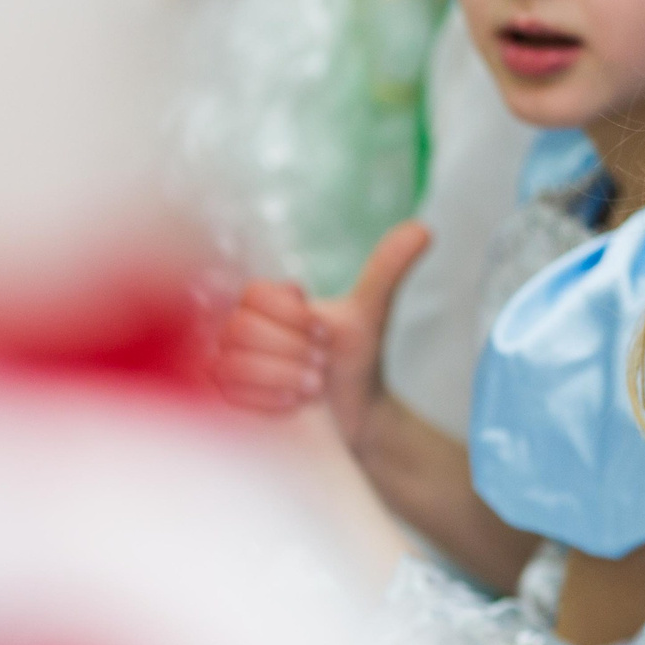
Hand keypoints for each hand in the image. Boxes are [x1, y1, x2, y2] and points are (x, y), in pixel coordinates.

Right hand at [209, 221, 429, 439]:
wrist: (352, 416)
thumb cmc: (354, 361)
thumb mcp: (369, 313)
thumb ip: (387, 268)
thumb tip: (424, 228)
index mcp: (269, 302)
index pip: (254, 293)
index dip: (292, 316)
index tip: (325, 332)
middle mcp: (241, 329)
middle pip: (239, 329)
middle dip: (291, 352)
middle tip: (320, 365)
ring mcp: (227, 363)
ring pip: (231, 362)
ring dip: (283, 377)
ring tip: (312, 387)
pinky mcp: (221, 400)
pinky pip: (228, 394)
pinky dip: (270, 401)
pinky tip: (293, 406)